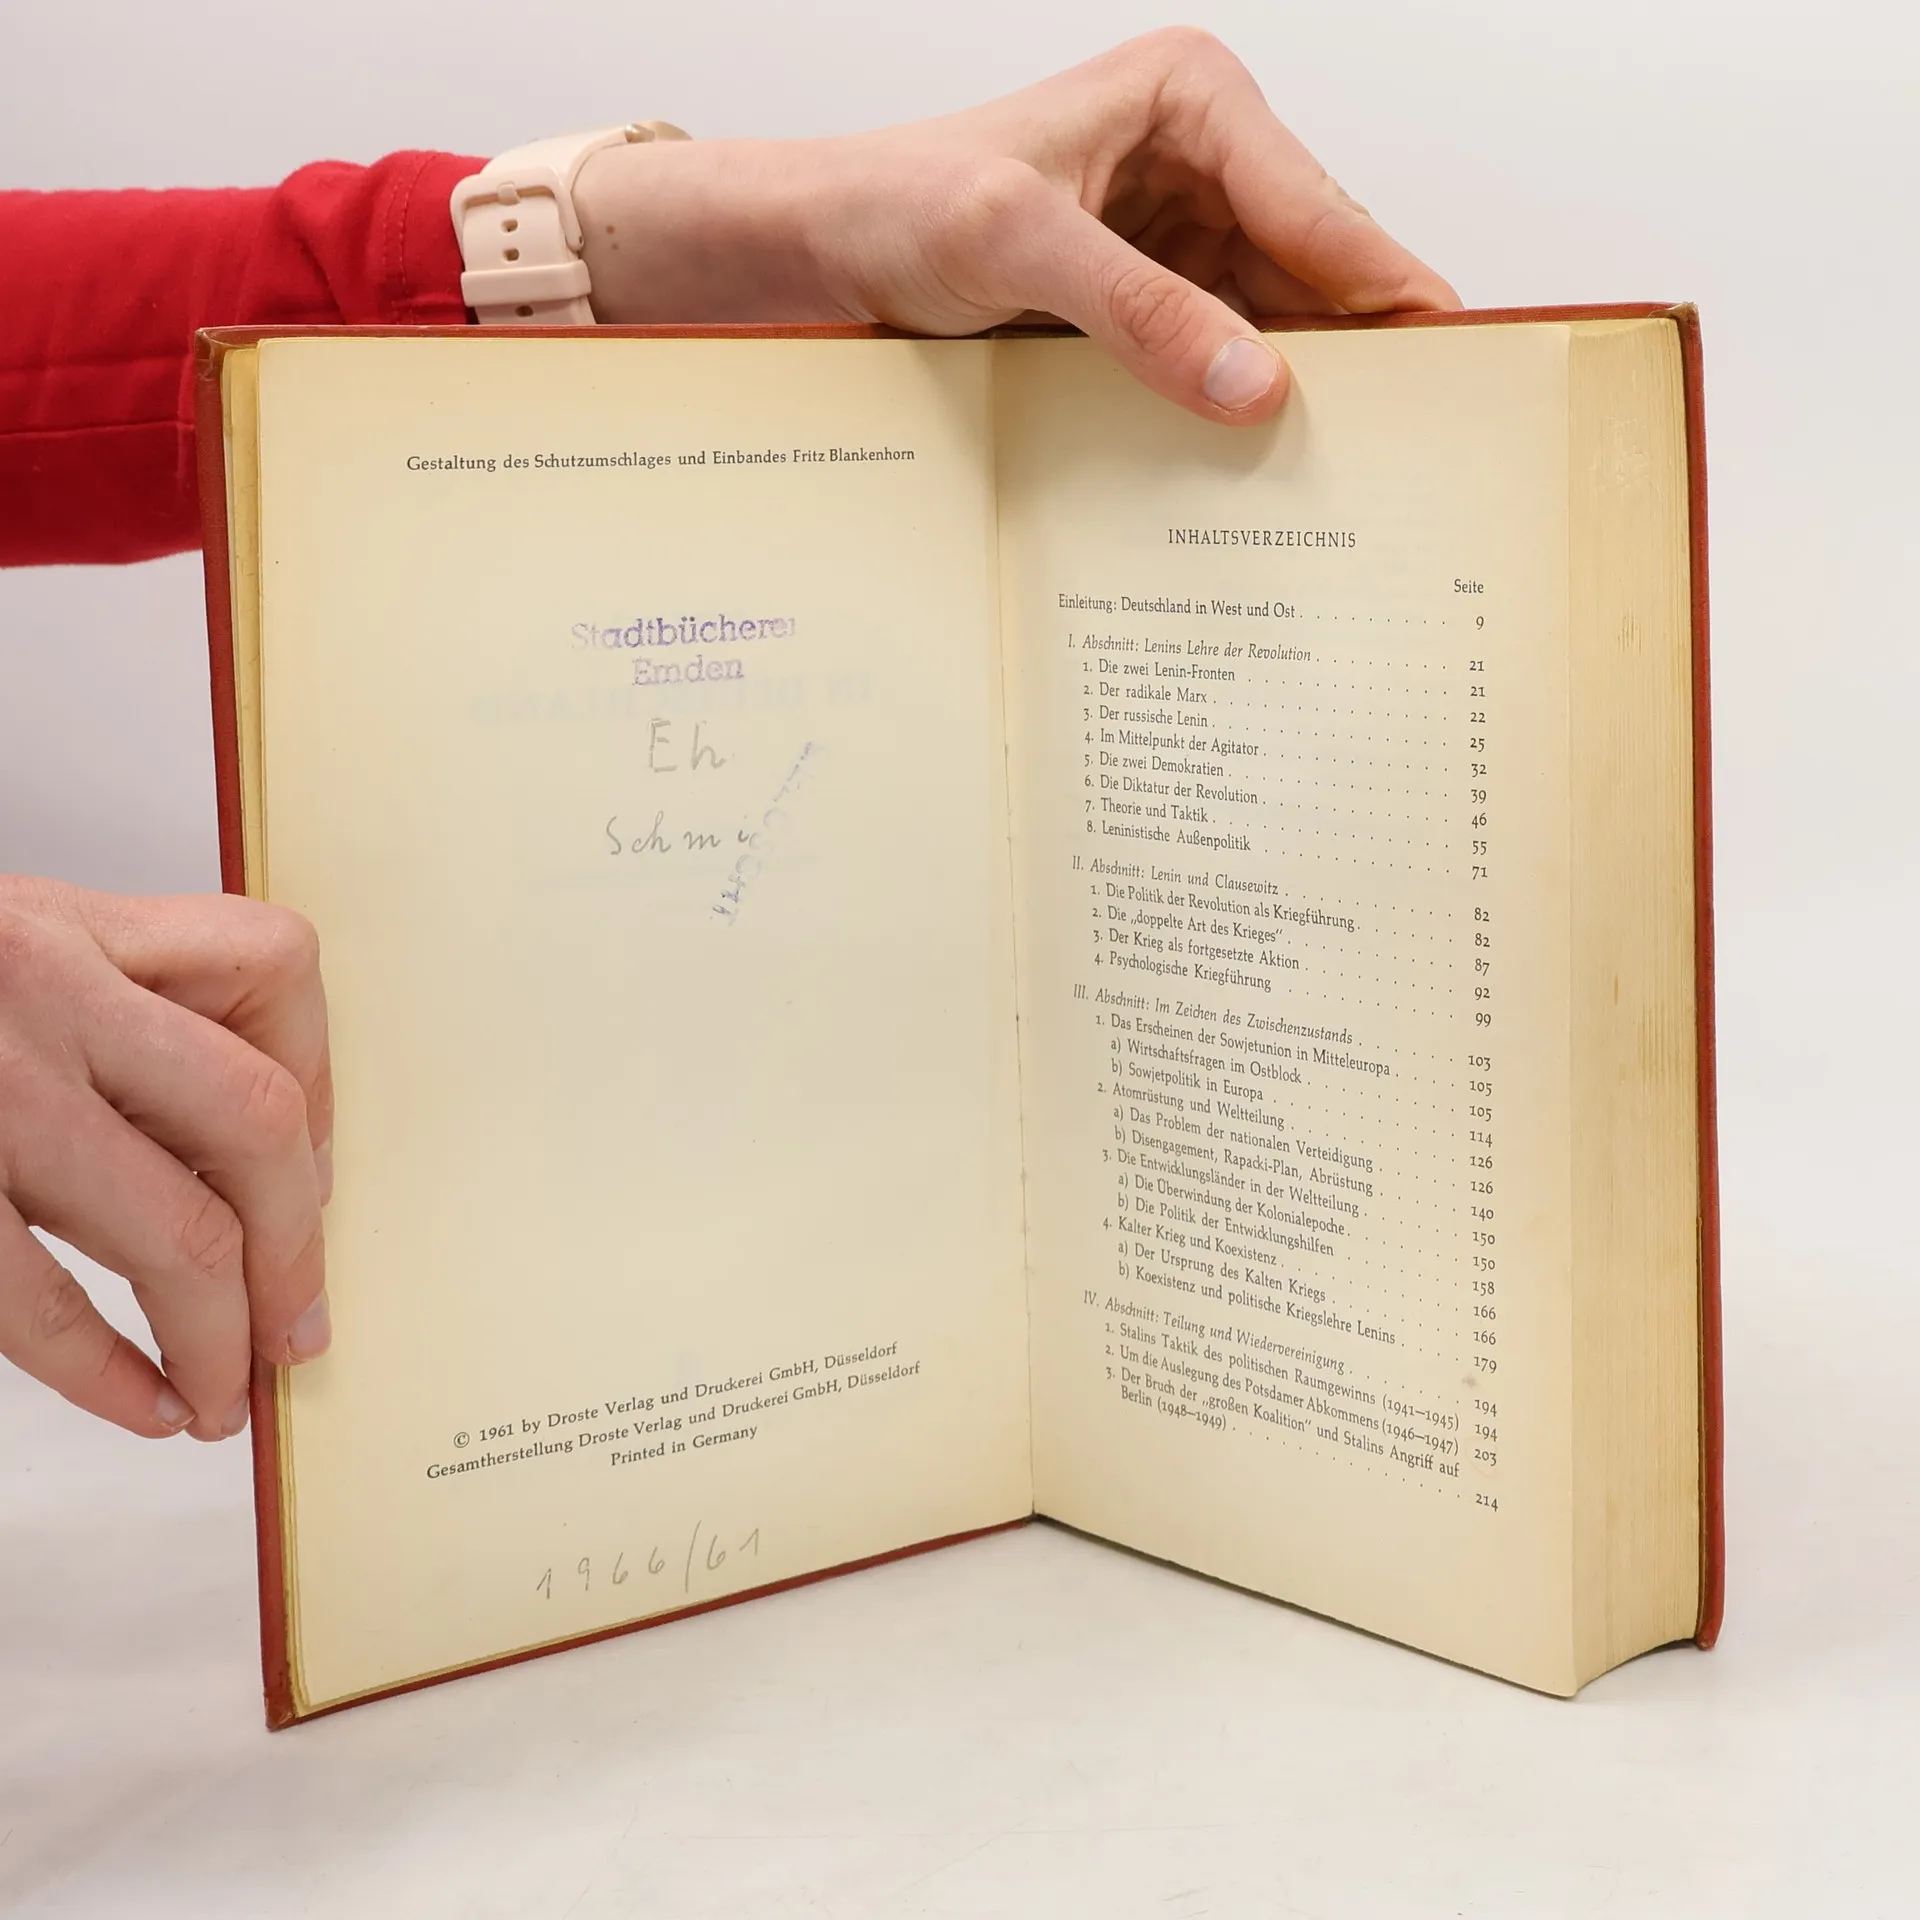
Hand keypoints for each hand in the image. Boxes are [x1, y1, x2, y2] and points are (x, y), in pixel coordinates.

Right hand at [0, 877, 331, 1439]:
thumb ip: (100, 1007)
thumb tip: (240, 1150)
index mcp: (64, 926)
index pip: (270, 965)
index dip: (321, 1076)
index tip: (316, 1169)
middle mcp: (36, 996)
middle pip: (255, 1120)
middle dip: (295, 1243)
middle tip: (298, 1323)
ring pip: (172, 1228)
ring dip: (221, 1333)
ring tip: (229, 1392)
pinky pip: (36, 1303)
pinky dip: (109, 1373)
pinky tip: (143, 1403)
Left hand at [576, 27, 1457, 423]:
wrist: (827, 241)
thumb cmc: (903, 201)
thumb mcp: (1019, 246)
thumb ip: (1140, 312)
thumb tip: (1253, 385)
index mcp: (1193, 101)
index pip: (1317, 209)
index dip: (1387, 291)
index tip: (1451, 360)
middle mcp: (1204, 159)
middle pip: (1314, 269)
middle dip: (1355, 350)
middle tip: (1412, 443)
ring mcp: (1183, 231)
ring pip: (1276, 322)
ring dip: (1300, 391)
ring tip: (1354, 474)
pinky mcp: (1153, 295)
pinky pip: (1221, 353)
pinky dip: (1236, 405)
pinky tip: (1263, 465)